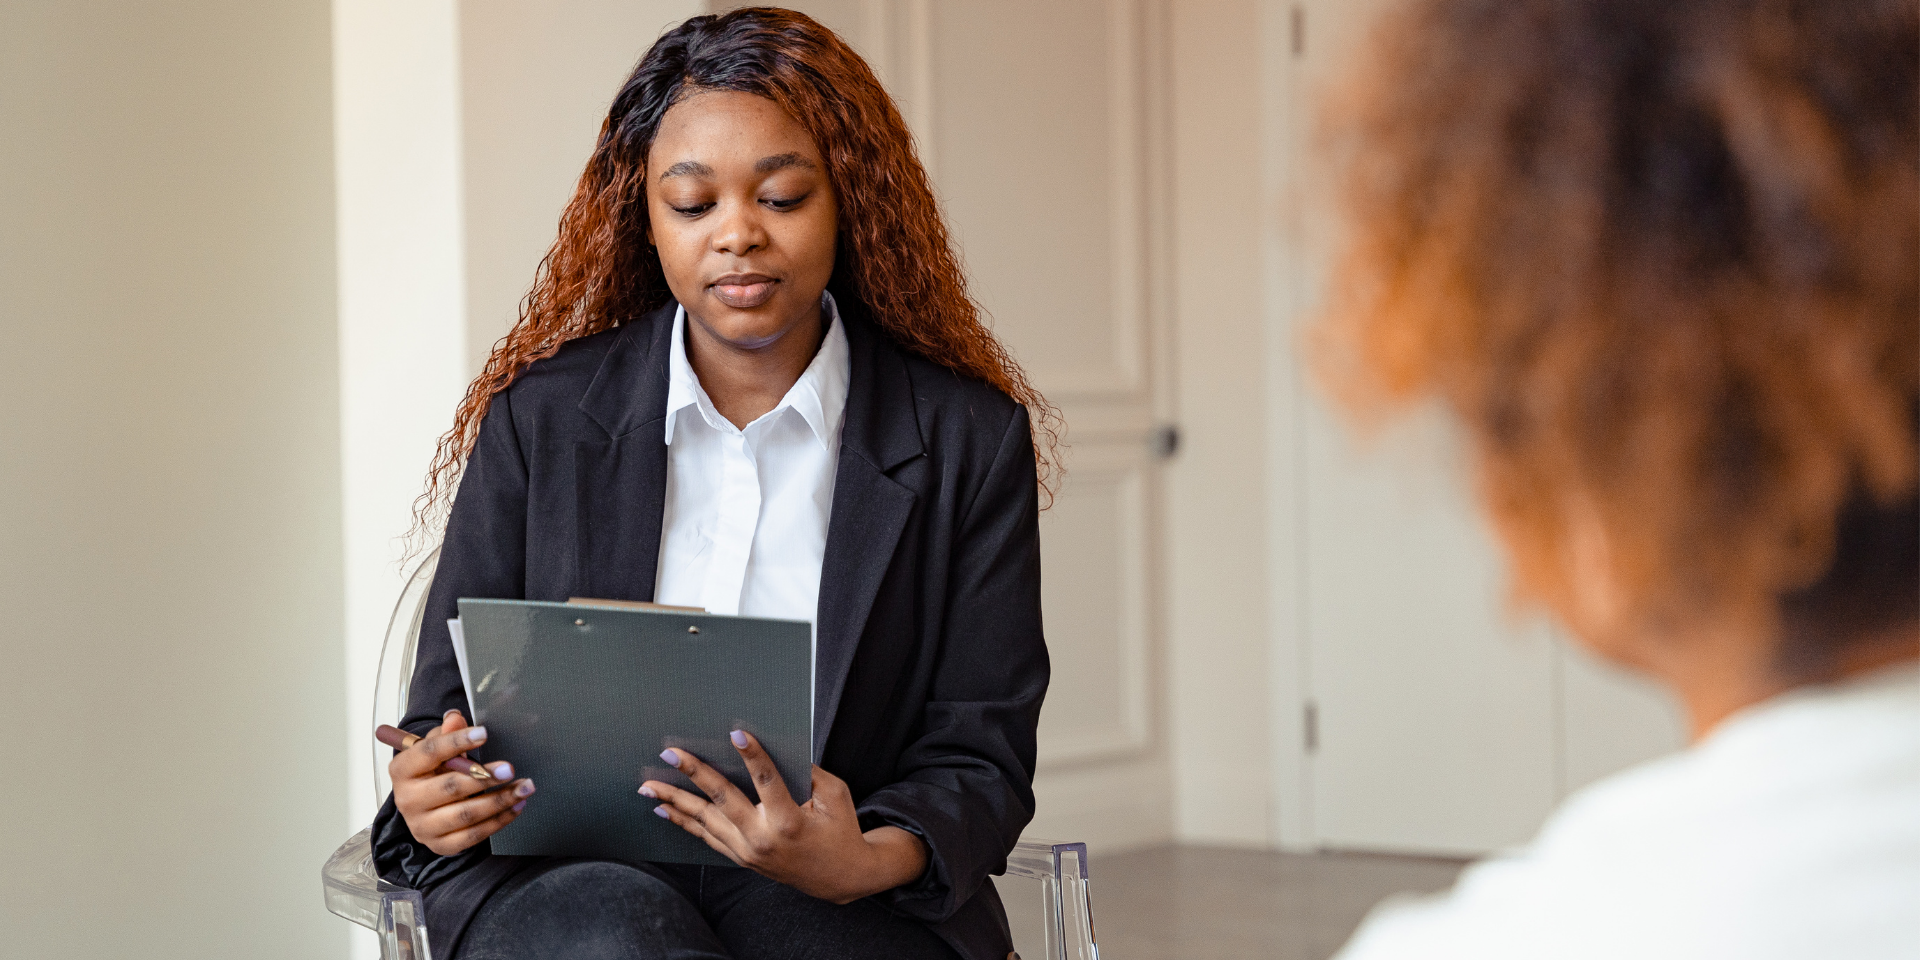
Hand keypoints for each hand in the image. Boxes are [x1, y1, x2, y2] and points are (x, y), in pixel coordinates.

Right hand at [390, 710, 535, 856]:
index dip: (457, 741)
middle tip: (510, 768)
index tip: (484, 733)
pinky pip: (474, 835)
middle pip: (450, 787)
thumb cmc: (433, 772)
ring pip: (466, 814)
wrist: (424, 808)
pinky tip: (517, 806)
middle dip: (484, 777)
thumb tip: (455, 717)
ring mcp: (422, 826)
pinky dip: (499, 821)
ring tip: (524, 787)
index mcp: (402, 770)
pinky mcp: (440, 845)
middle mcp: (407, 800)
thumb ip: (447, 733)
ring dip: (499, 800)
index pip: (430, 752)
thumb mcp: (436, 749)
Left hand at [642, 731, 928, 903]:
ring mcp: (748, 852)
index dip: (753, 756)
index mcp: (789, 821)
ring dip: (675, 801)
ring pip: (705, 822)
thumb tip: (781, 747)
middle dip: (695, 774)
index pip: (767, 781)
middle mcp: (763, 839)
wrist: (839, 878)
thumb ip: (809, 772)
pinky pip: (707, 837)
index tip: (736, 734)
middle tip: (671, 754)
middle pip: (722, 800)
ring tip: (649, 786)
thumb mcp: (835, 796)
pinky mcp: (741, 858)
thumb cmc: (840, 830)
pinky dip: (684, 823)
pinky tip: (665, 808)